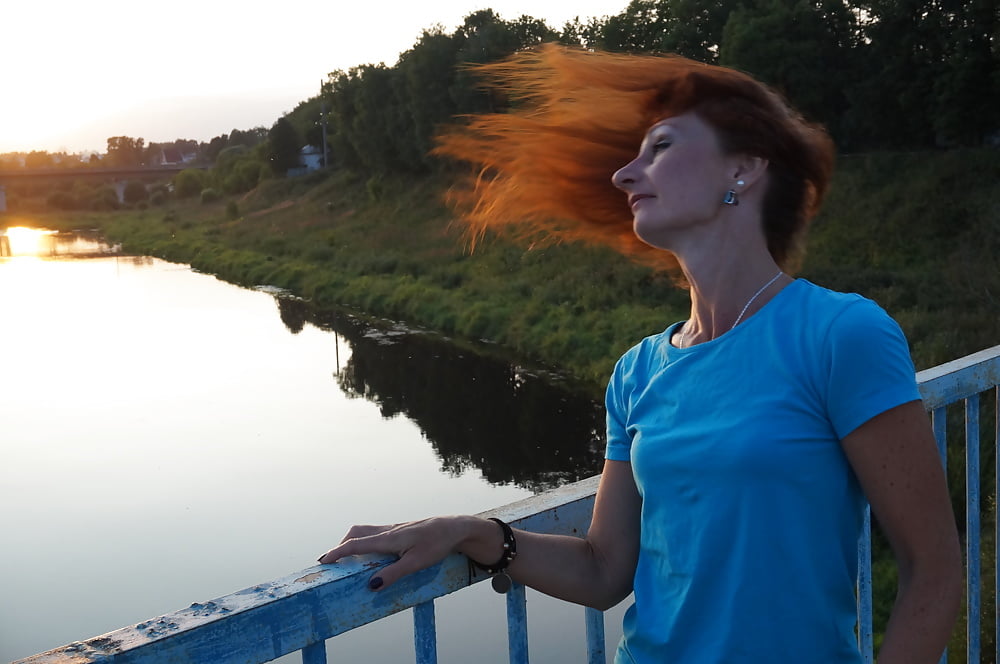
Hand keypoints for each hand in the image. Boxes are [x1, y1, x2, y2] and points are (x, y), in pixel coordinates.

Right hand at [317, 517, 470, 590]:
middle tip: (332, 562)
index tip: (323, 561)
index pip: (355, 544)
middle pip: (356, 533)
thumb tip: (370, 586)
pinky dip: (364, 541)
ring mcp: (394, 529)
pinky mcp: (400, 530)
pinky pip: (375, 533)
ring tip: (347, 559)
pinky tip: (370, 553)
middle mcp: (388, 531)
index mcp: (388, 538)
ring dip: (352, 542)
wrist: (455, 528)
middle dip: (341, 546)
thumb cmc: (437, 544)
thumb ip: (393, 574)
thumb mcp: (416, 563)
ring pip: (365, 531)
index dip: (337, 552)